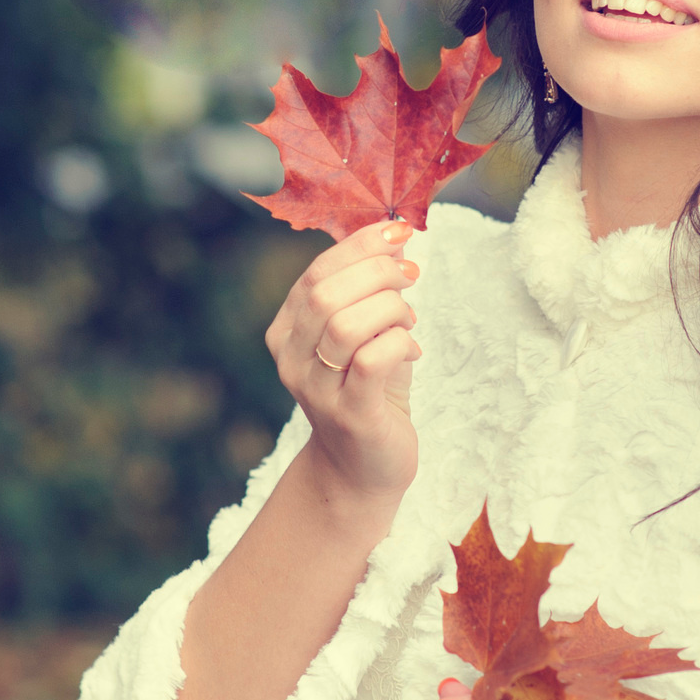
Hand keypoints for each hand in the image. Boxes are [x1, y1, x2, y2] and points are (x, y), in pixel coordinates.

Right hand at [264, 219, 420, 501]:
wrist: (363, 467)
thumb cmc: (369, 390)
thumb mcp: (363, 332)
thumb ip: (370, 289)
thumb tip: (394, 236)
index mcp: (287, 330)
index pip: (316, 272)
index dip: (360, 245)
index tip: (399, 232)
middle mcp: (291, 359)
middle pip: (326, 293)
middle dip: (378, 272)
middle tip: (411, 275)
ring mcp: (316, 390)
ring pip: (345, 324)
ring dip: (390, 308)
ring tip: (408, 318)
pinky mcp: (350, 415)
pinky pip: (372, 361)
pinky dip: (399, 343)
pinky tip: (412, 350)